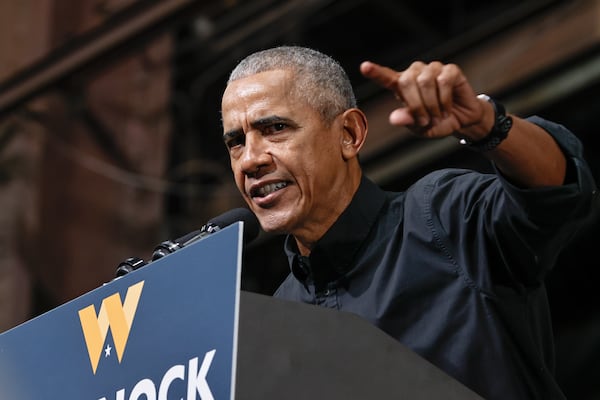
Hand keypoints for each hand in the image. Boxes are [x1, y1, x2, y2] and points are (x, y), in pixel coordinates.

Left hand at [360, 60, 485, 138]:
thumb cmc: (436, 122)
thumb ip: (407, 121)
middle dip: (416, 105)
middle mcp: (415, 73)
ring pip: (425, 81)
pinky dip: (445, 99)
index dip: (375, 72)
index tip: (364, 67)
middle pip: (407, 81)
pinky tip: (447, 107)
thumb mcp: (419, 127)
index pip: (386, 77)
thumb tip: (395, 117)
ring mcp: (433, 69)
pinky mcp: (450, 70)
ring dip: (431, 104)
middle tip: (425, 120)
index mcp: (402, 87)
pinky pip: (443, 81)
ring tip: (437, 116)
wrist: (461, 121)